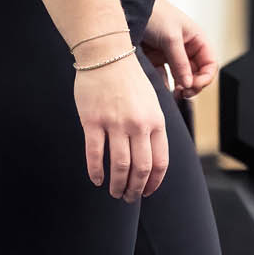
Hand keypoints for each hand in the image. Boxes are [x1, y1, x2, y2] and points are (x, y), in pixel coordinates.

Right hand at [73, 52, 168, 202]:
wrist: (107, 56)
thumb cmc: (129, 80)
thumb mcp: (152, 103)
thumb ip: (153, 128)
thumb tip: (152, 156)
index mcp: (156, 122)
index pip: (160, 161)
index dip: (154, 182)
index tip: (147, 192)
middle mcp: (139, 125)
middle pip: (141, 168)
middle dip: (136, 188)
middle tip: (129, 198)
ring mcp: (115, 124)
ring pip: (120, 165)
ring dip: (118, 184)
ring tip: (115, 193)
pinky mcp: (93, 121)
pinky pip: (95, 153)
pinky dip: (96, 171)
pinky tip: (97, 180)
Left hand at [142, 0, 216, 98]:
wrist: (130, 5)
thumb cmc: (155, 13)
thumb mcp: (171, 38)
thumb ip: (180, 63)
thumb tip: (189, 85)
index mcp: (198, 40)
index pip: (210, 65)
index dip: (205, 78)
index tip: (193, 86)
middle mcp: (187, 48)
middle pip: (197, 74)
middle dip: (192, 85)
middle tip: (183, 94)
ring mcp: (172, 55)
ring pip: (182, 77)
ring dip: (179, 88)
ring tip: (174, 95)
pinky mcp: (157, 59)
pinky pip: (164, 76)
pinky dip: (164, 85)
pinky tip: (162, 90)